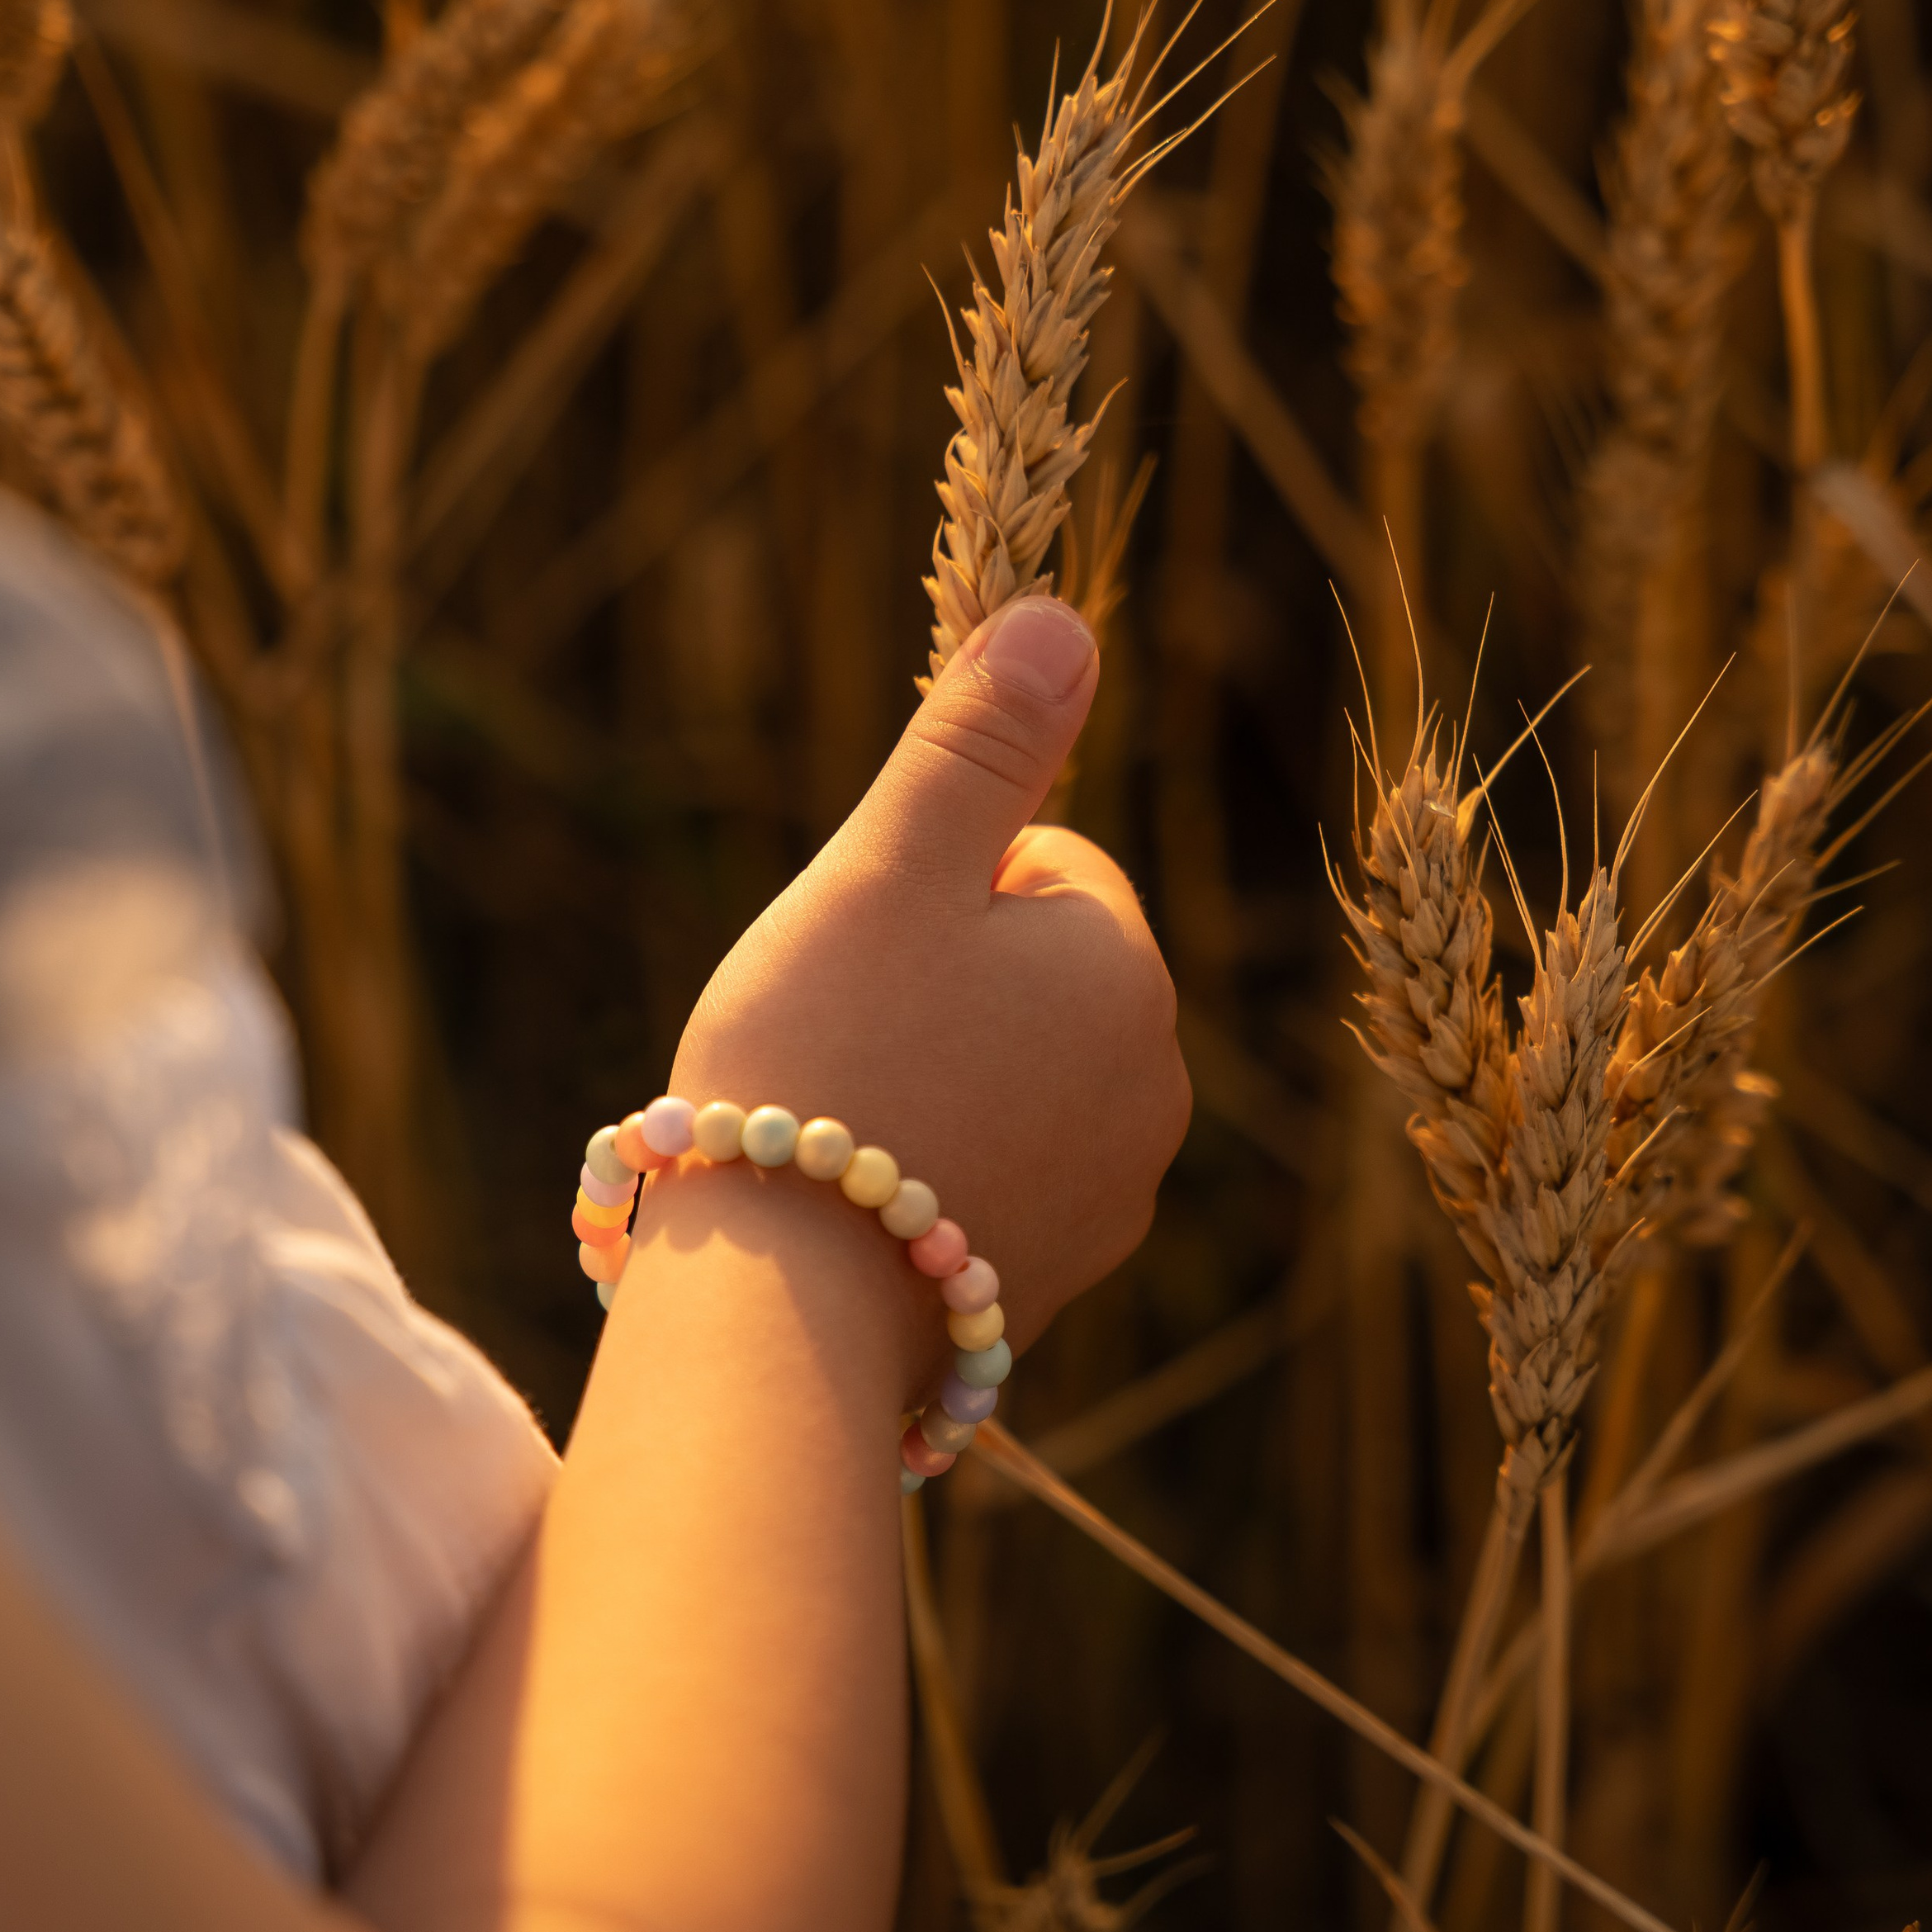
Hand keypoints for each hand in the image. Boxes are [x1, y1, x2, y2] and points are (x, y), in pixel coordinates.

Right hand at [670, 594, 1191, 1354]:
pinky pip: (989, 1183)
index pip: (1039, 862)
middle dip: (934, 983)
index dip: (930, 887)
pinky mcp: (1046, 1287)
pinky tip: (854, 1205)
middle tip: (840, 1037)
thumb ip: (981, 742)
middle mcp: (1150, 1091)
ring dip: (928, 1080)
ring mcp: (1107, 1202)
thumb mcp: (893, 868)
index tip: (863, 949)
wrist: (781, 1312)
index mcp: (1126, 972)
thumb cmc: (824, 1061)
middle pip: (1028, 974)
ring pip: (1005, 1078)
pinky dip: (927, 1179)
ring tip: (840, 1123)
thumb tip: (1065, 619)